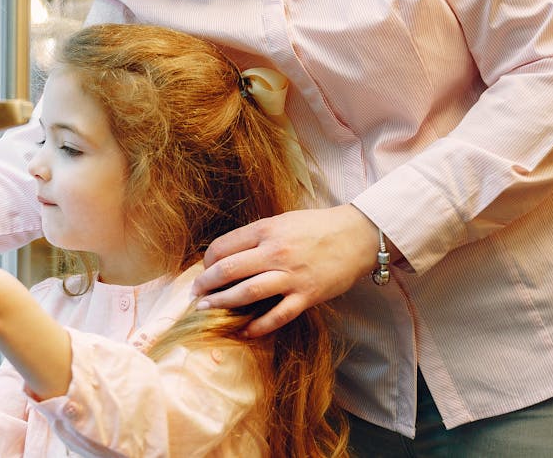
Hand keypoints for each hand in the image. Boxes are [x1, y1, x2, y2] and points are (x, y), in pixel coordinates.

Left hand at [192, 204, 379, 335]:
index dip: (207, 261)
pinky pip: (277, 315)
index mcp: (266, 230)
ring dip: (222, 304)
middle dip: (206, 285)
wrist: (356, 236)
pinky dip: (258, 325)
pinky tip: (244, 330)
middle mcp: (275, 252)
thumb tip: (229, 254)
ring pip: (247, 293)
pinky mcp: (307, 296)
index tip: (204, 271)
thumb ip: (257, 236)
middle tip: (195, 294)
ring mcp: (291, 276)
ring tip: (206, 310)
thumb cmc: (317, 227)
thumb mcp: (282, 221)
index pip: (223, 247)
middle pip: (229, 270)